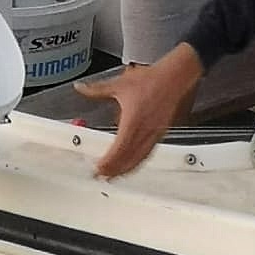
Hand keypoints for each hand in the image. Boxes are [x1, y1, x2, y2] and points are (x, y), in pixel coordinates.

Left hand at [73, 42, 203, 177]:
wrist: (174, 78)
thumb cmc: (150, 81)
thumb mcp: (119, 84)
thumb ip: (97, 90)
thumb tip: (80, 88)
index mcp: (133, 123)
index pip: (119, 150)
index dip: (108, 163)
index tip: (98, 169)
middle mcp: (145, 132)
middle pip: (129, 159)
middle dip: (115, 170)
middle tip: (102, 176)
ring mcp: (154, 135)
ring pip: (139, 159)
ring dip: (127, 169)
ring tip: (115, 175)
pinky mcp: (160, 134)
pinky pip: (148, 153)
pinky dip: (138, 162)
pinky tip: (133, 163)